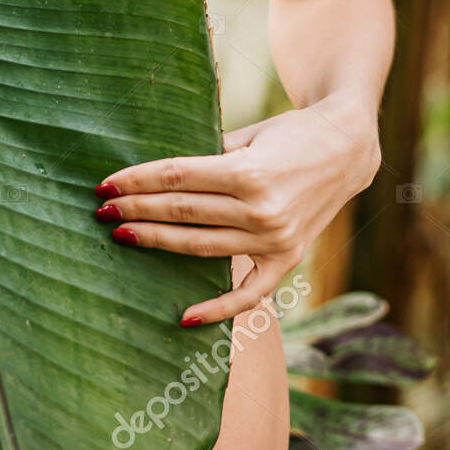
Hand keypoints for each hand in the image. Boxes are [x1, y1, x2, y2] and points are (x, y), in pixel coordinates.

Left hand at [93, 93, 381, 325]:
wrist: (348, 149)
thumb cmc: (292, 132)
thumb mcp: (249, 134)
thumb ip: (209, 154)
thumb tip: (159, 173)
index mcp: (249, 172)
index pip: (178, 178)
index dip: (138, 181)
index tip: (106, 184)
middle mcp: (261, 210)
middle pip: (182, 213)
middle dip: (137, 210)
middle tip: (101, 209)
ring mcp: (275, 240)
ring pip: (201, 247)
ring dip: (157, 242)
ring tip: (122, 235)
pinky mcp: (287, 259)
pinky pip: (248, 294)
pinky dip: (217, 309)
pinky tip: (182, 317)